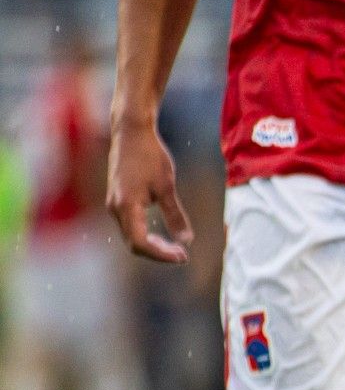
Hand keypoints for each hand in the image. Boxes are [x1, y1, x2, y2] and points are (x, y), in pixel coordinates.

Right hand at [106, 119, 192, 263]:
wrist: (130, 133)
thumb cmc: (150, 156)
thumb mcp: (167, 187)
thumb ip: (175, 215)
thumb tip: (187, 241)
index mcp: (126, 206)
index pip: (140, 243)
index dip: (162, 255)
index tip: (183, 256)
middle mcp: (114, 208)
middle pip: (134, 243)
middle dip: (158, 253)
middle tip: (182, 255)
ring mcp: (112, 204)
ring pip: (130, 236)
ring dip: (151, 245)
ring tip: (174, 248)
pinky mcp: (115, 200)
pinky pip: (128, 226)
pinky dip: (144, 234)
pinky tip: (160, 235)